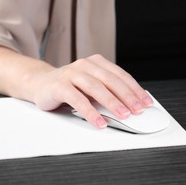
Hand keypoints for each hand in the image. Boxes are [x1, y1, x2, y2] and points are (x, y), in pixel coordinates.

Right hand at [27, 54, 153, 128]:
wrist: (40, 83)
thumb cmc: (70, 86)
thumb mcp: (92, 85)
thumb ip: (107, 91)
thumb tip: (131, 105)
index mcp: (97, 62)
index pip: (121, 76)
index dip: (135, 89)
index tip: (146, 102)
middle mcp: (85, 65)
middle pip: (111, 81)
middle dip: (127, 96)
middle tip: (138, 110)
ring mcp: (72, 73)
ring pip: (96, 88)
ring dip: (112, 103)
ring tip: (124, 116)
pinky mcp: (59, 85)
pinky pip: (78, 100)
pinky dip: (91, 112)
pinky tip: (100, 122)